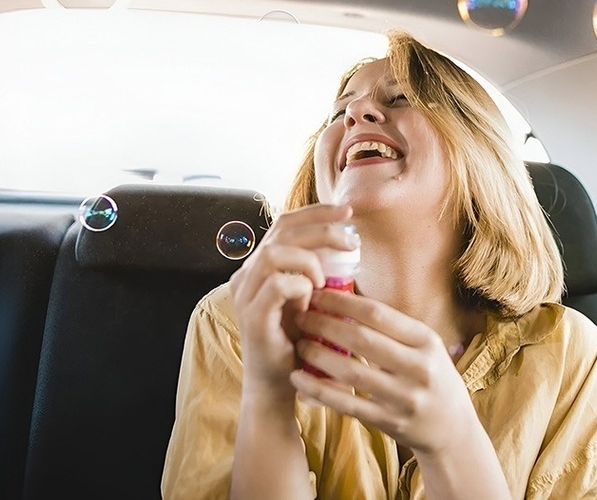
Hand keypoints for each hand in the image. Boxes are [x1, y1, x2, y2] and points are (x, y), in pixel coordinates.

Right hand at [228, 204, 358, 393]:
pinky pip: (278, 285)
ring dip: (308, 261)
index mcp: (259, 266)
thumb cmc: (297, 342)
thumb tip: (345, 242)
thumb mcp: (310, 298)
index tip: (347, 212)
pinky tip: (311, 302)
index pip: (284, 224)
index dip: (315, 212)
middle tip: (350, 239)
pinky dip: (301, 287)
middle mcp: (246, 275)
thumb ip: (317, 270)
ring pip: (274, 253)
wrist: (278, 384)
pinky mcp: (252, 316)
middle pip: (281, 232)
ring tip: (326, 281)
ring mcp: (245, 295)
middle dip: (321, 228)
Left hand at [288, 290, 484, 456]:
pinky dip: (320, 391)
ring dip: (318, 356)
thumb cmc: (433, 379)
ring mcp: (404, 397)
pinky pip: (347, 404)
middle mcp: (418, 368)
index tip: (318, 294)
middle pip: (362, 340)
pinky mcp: (389, 422)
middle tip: (301, 317)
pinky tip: (299, 379)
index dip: (342, 302)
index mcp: (426, 341)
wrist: (453, 429)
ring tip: (299, 345)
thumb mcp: (426, 348)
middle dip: (325, 325)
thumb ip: (394, 329)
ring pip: (351, 372)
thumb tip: (346, 300)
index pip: (377, 314)